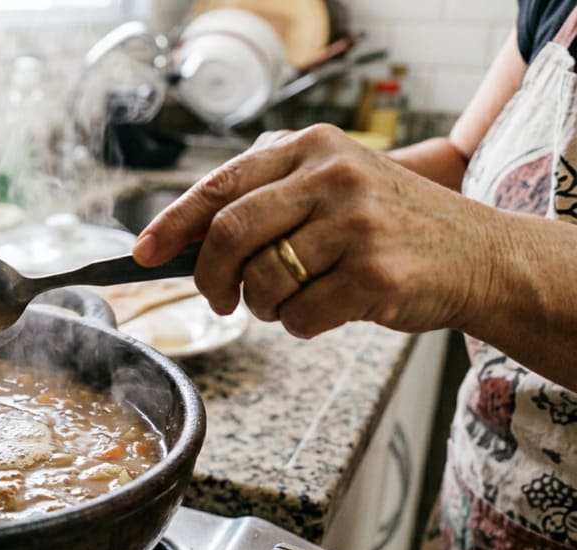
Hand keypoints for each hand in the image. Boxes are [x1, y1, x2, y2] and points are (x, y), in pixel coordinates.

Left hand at [132, 124, 500, 337]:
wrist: (483, 256)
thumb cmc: (390, 227)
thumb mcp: (332, 189)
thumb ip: (265, 201)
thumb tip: (181, 240)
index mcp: (313, 147)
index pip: (220, 185)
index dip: (173, 224)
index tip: (144, 253)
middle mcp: (334, 176)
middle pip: (229, 233)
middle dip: (211, 277)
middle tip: (219, 298)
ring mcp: (357, 225)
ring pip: (262, 281)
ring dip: (261, 306)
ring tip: (288, 302)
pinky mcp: (375, 276)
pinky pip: (299, 316)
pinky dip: (298, 325)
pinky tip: (327, 310)